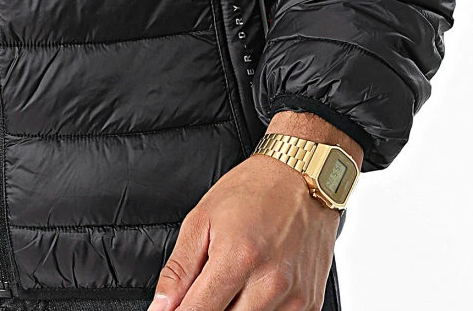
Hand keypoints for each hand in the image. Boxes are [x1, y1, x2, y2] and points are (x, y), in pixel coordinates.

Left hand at [150, 112, 361, 310]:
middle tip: (207, 286)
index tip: (171, 310)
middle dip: (208, 307)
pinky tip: (254, 289)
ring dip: (234, 310)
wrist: (301, 176)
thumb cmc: (252, 191)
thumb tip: (161, 307)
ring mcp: (294, 297)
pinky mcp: (311, 303)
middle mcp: (269, 283)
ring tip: (233, 281)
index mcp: (237, 258)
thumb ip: (180, 269)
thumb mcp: (202, 219)